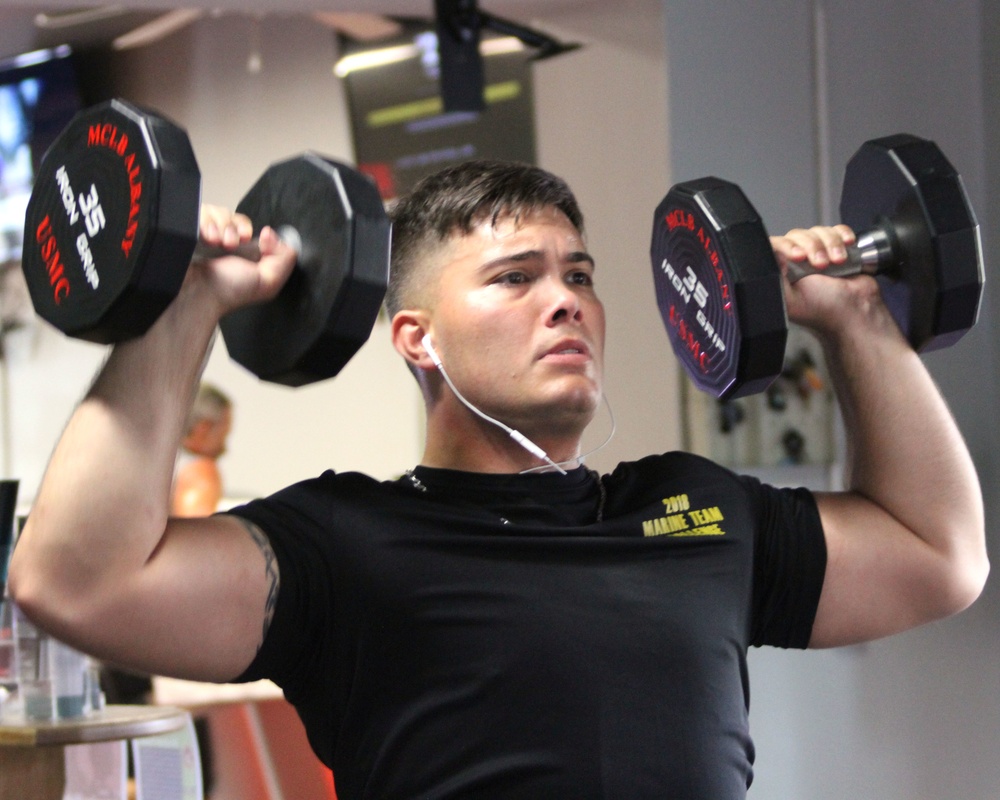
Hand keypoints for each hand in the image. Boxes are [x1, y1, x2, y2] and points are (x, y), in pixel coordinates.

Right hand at [188, 204, 296, 318]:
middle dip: (235, 229)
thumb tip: (271, 234)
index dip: (249, 229)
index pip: (249, 228)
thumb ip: (283, 259)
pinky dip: (206, 223)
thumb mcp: (267, 281)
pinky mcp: (191, 230)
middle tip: (230, 244)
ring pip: (219, 213)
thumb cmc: (229, 292)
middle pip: (235, 218)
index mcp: (245, 253)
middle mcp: (226, 242)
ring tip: (217, 243)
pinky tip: (207, 239)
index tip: (247, 238)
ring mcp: (208, 235)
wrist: (198, 294)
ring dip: (221, 227)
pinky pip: (202, 212)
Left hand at [770, 224, 889, 338]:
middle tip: (821, 265)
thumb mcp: (790, 300)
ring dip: (831, 244)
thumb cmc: (823, 309)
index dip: (787, 246)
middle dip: (812, 246)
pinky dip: (842, 234)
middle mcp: (798, 261)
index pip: (776, 246)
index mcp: (783, 271)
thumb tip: (772, 255)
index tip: (799, 256)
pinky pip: (837, 230)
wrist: (855, 310)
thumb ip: (774, 280)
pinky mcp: (838, 247)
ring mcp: (818, 252)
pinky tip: (847, 246)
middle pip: (798, 235)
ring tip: (838, 262)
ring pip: (818, 231)